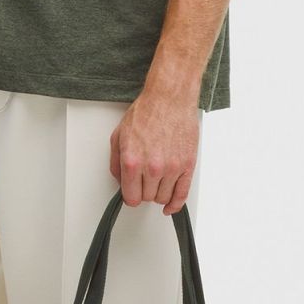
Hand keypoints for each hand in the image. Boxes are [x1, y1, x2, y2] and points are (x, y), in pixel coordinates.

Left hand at [109, 89, 200, 213]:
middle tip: (144, 181)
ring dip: (158, 193)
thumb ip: (115, 162)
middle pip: (147, 198)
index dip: (130, 196)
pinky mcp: (187, 165)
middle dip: (143, 191)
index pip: (131, 197)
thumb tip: (120, 181)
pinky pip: (182, 194)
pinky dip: (175, 204)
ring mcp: (172, 167)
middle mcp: (152, 167)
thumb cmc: (147, 112)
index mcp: (132, 161)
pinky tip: (170, 205)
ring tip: (156, 182)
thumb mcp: (118, 135)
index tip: (132, 193)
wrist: (170, 98)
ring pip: (163, 197)